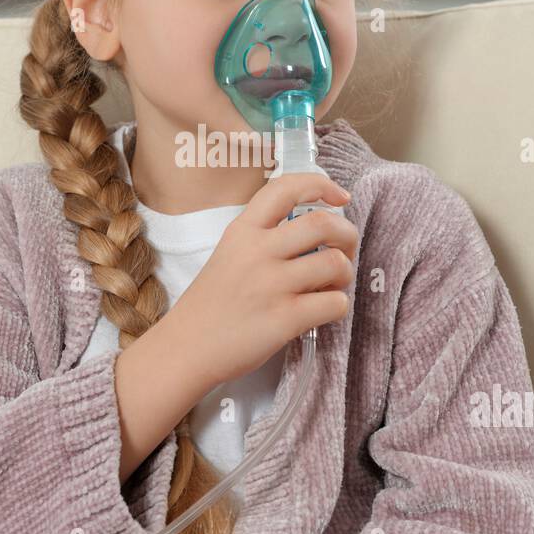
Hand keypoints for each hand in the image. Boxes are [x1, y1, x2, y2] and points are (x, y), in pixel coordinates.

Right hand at [161, 172, 357, 389]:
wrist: (186, 348)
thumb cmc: (210, 306)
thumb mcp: (227, 255)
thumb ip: (263, 239)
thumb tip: (314, 235)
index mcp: (242, 231)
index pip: (286, 188)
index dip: (321, 185)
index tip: (340, 198)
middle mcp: (258, 251)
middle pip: (323, 223)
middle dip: (347, 235)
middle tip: (345, 250)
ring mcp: (272, 285)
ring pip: (336, 264)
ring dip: (345, 275)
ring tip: (332, 286)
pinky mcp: (285, 318)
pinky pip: (335, 303)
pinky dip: (338, 306)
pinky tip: (322, 311)